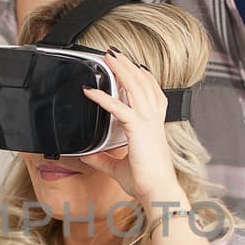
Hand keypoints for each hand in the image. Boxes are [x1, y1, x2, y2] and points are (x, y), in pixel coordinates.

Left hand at [77, 49, 182, 205]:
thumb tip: (86, 154)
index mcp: (155, 125)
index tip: (134, 66)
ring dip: (120, 70)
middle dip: (128, 66)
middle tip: (114, 53)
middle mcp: (154, 119)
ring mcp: (148, 122)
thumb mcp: (118, 167)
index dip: (144, 77)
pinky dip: (102, 97)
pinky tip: (89, 92)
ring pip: (134, 86)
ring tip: (108, 57)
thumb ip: (102, 158)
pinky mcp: (138, 128)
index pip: (153, 93)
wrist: (157, 191)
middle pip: (143, 82)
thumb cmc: (145, 181)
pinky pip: (118, 107)